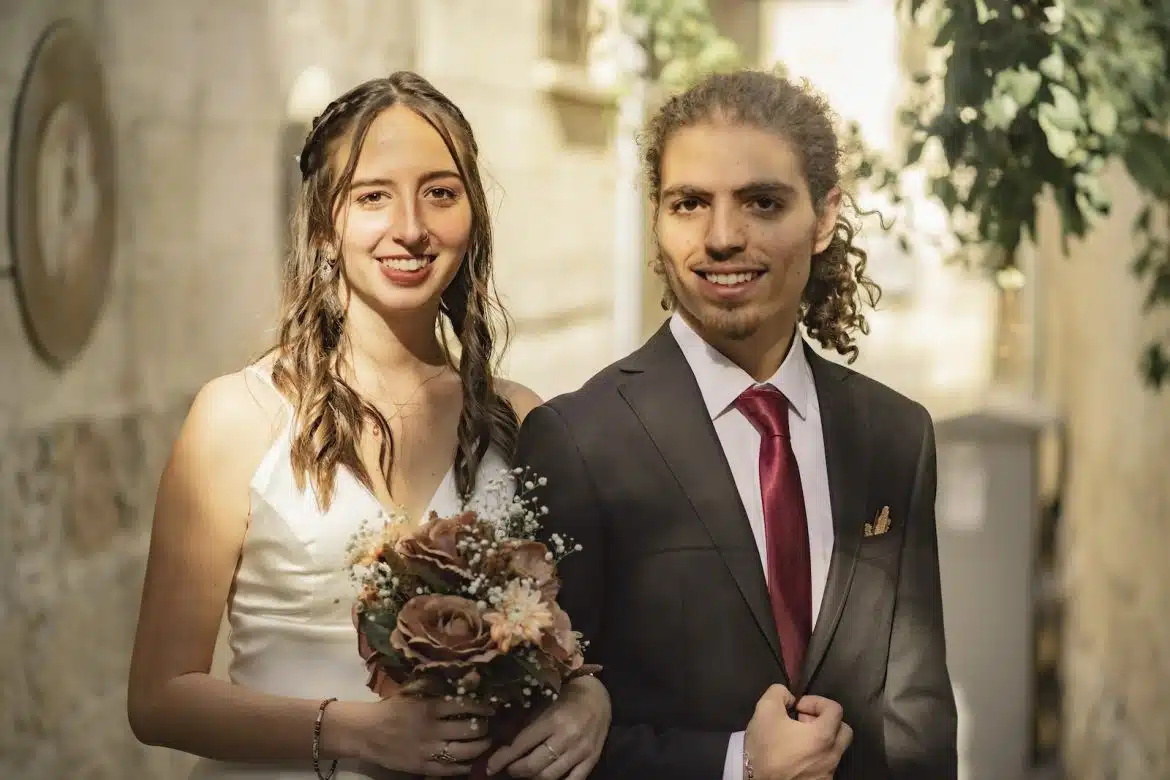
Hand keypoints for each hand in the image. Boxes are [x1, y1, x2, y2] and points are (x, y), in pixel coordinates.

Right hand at [337, 694, 495, 775]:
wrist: (367, 731)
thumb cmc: (394, 706)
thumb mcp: (415, 689)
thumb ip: (441, 683)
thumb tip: (472, 675)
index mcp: (430, 707)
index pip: (466, 705)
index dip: (483, 707)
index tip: (491, 707)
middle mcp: (432, 729)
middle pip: (470, 730)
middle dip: (485, 728)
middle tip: (490, 726)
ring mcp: (428, 751)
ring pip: (465, 751)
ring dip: (481, 747)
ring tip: (486, 742)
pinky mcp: (423, 767)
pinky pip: (451, 769)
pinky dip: (465, 765)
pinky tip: (471, 760)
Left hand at [486, 676, 611, 779]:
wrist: (599, 696)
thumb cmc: (566, 696)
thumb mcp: (544, 703)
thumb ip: (527, 723)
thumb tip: (502, 741)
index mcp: (553, 720)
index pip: (521, 745)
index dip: (502, 759)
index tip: (490, 767)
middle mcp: (567, 737)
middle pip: (534, 766)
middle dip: (515, 770)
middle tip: (508, 768)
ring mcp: (581, 751)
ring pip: (550, 777)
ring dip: (532, 778)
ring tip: (525, 773)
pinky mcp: (592, 760)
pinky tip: (545, 779)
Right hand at [744, 685, 851, 779]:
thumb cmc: (765, 746)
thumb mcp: (765, 709)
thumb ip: (779, 692)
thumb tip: (790, 698)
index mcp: (823, 735)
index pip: (835, 709)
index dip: (816, 701)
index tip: (798, 708)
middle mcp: (831, 755)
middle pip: (843, 730)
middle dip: (825, 720)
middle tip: (804, 722)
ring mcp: (828, 771)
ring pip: (836, 749)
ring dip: (822, 739)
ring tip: (799, 739)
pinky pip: (827, 764)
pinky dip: (817, 756)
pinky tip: (798, 756)